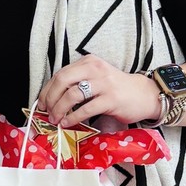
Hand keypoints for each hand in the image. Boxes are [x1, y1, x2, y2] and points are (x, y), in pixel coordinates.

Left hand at [37, 55, 160, 128]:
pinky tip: (67, 123)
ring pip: (72, 95)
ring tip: (55, 120)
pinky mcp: (111, 99)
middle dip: (50, 99)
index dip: (47, 90)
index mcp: (88, 62)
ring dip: (59, 109)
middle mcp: (95, 69)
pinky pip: (86, 109)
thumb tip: (51, 99)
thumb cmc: (116, 88)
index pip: (60, 74)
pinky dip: (73, 117)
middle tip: (47, 112)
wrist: (144, 94)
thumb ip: (76, 83)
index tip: (41, 103)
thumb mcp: (95, 78)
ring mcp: (104, 84)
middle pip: (62, 81)